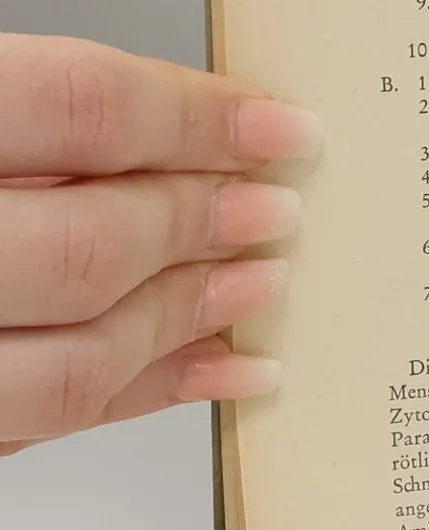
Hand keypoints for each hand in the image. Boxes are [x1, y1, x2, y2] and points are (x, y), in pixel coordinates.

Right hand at [0, 35, 318, 456]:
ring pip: (80, 356)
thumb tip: (189, 118)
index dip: (199, 117)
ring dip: (190, 320)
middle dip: (202, 228)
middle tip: (276, 212)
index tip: (284, 127)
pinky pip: (52, 421)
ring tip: (263, 288)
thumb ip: (44, 115)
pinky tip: (222, 367)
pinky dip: (150, 391)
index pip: (80, 107)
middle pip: (91, 244)